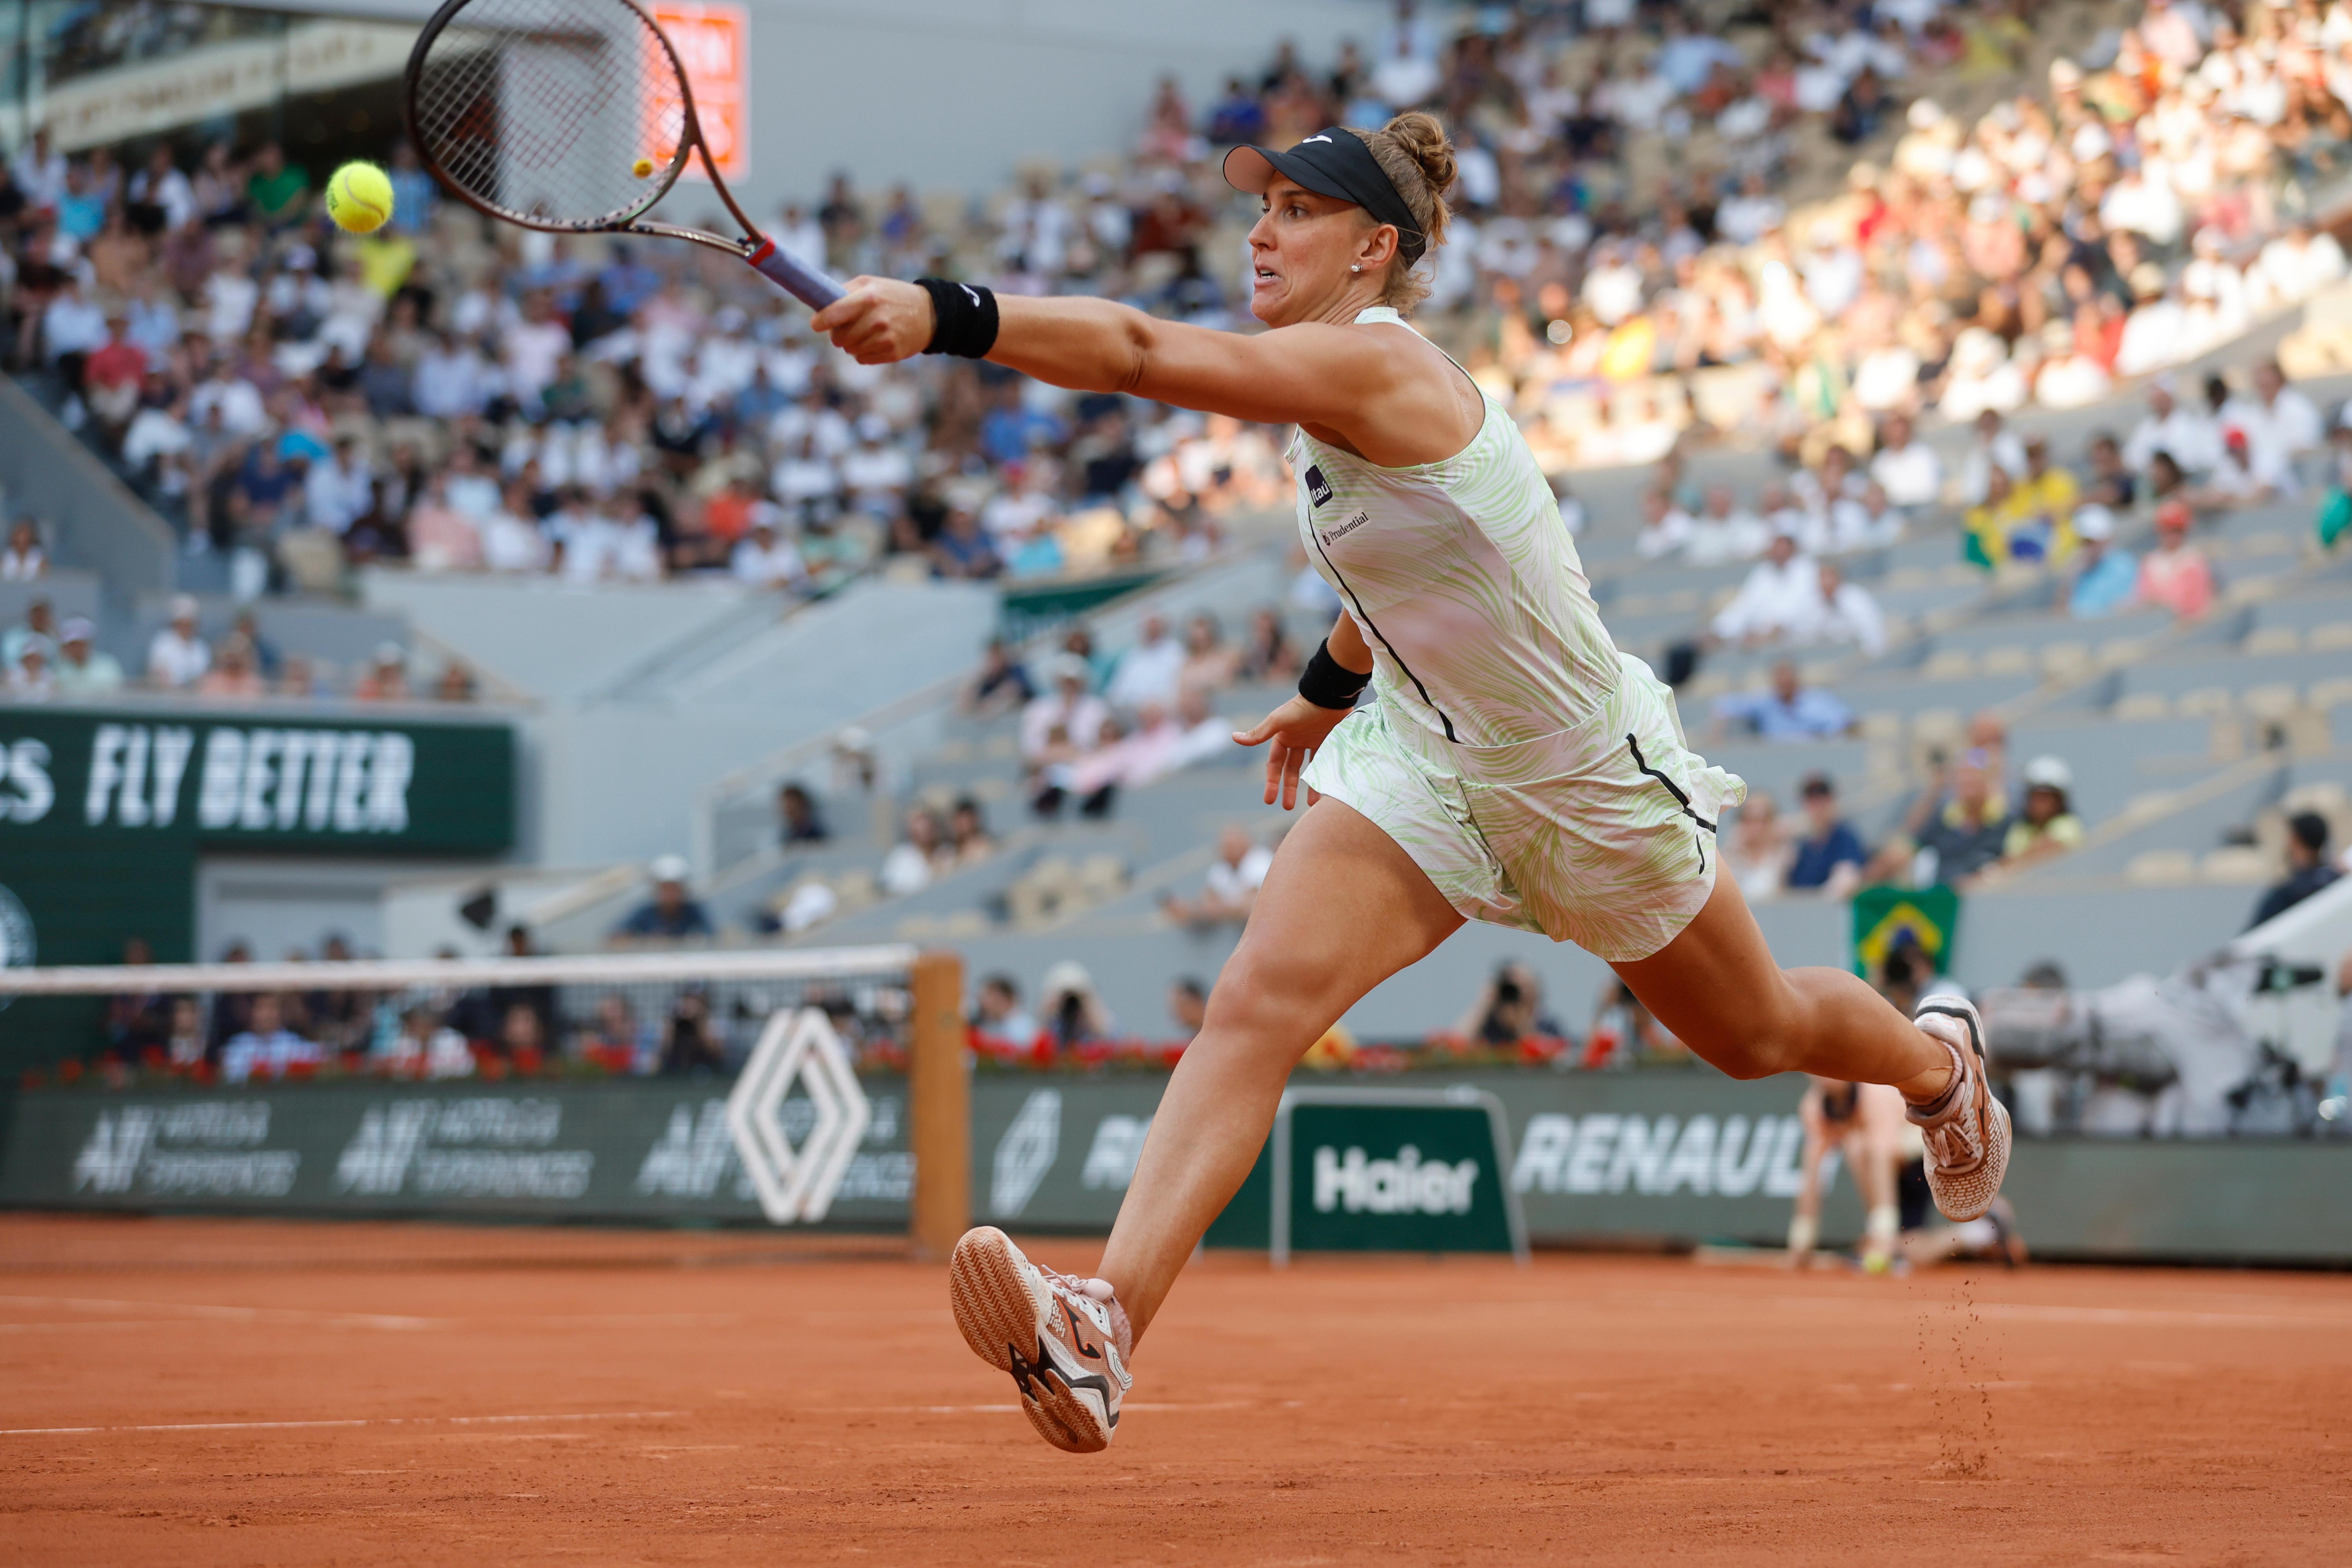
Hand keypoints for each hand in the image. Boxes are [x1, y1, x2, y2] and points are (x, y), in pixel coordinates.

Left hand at [810, 278, 933, 364]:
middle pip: (838, 337)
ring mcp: (885, 338)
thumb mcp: (870, 283)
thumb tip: (820, 304)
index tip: (817, 324)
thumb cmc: (893, 296)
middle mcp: (876, 319)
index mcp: (868, 298)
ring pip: (850, 350)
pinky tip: (875, 341)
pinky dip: (864, 352)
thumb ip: (845, 291)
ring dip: (852, 344)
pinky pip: (862, 359)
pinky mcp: (891, 353)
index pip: (833, 313)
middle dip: (838, 334)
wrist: (929, 313)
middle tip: (848, 326)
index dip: (820, 321)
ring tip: (866, 332)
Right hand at [1233, 695, 1350, 809]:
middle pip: (1290, 770)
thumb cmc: (1302, 708)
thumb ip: (1259, 733)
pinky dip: (1326, 775)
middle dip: (1288, 789)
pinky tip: (1328, 789)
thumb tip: (1233, 737)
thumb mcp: (1278, 721)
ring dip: (1309, 786)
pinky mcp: (1330, 742)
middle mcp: (1297, 741)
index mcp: (1282, 738)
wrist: (1329, 696)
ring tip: (1311, 805)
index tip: (1269, 800)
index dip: (1271, 782)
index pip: (1274, 765)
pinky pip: (1326, 763)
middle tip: (1287, 808)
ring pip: (1309, 769)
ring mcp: (1313, 742)